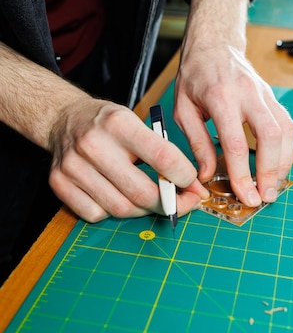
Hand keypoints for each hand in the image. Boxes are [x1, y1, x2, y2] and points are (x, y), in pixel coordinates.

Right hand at [48, 97, 208, 222]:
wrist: (65, 118)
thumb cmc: (108, 123)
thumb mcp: (137, 122)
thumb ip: (162, 151)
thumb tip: (190, 185)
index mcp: (119, 123)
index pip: (163, 159)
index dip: (185, 178)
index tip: (194, 186)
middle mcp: (94, 144)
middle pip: (142, 193)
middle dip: (170, 204)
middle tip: (182, 203)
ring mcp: (73, 166)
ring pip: (121, 209)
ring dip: (144, 210)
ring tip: (152, 200)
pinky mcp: (59, 183)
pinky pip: (96, 214)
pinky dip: (113, 212)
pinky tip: (119, 196)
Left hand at [173, 0, 292, 207]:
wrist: (215, 45)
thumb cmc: (195, 76)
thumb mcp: (183, 109)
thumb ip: (196, 143)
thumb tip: (207, 175)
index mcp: (220, 97)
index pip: (236, 143)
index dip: (242, 173)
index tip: (246, 195)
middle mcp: (248, 94)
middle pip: (271, 135)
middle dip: (272, 170)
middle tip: (265, 195)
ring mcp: (265, 94)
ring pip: (286, 130)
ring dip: (284, 162)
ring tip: (273, 186)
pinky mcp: (273, 97)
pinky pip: (288, 125)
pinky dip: (286, 149)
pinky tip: (277, 166)